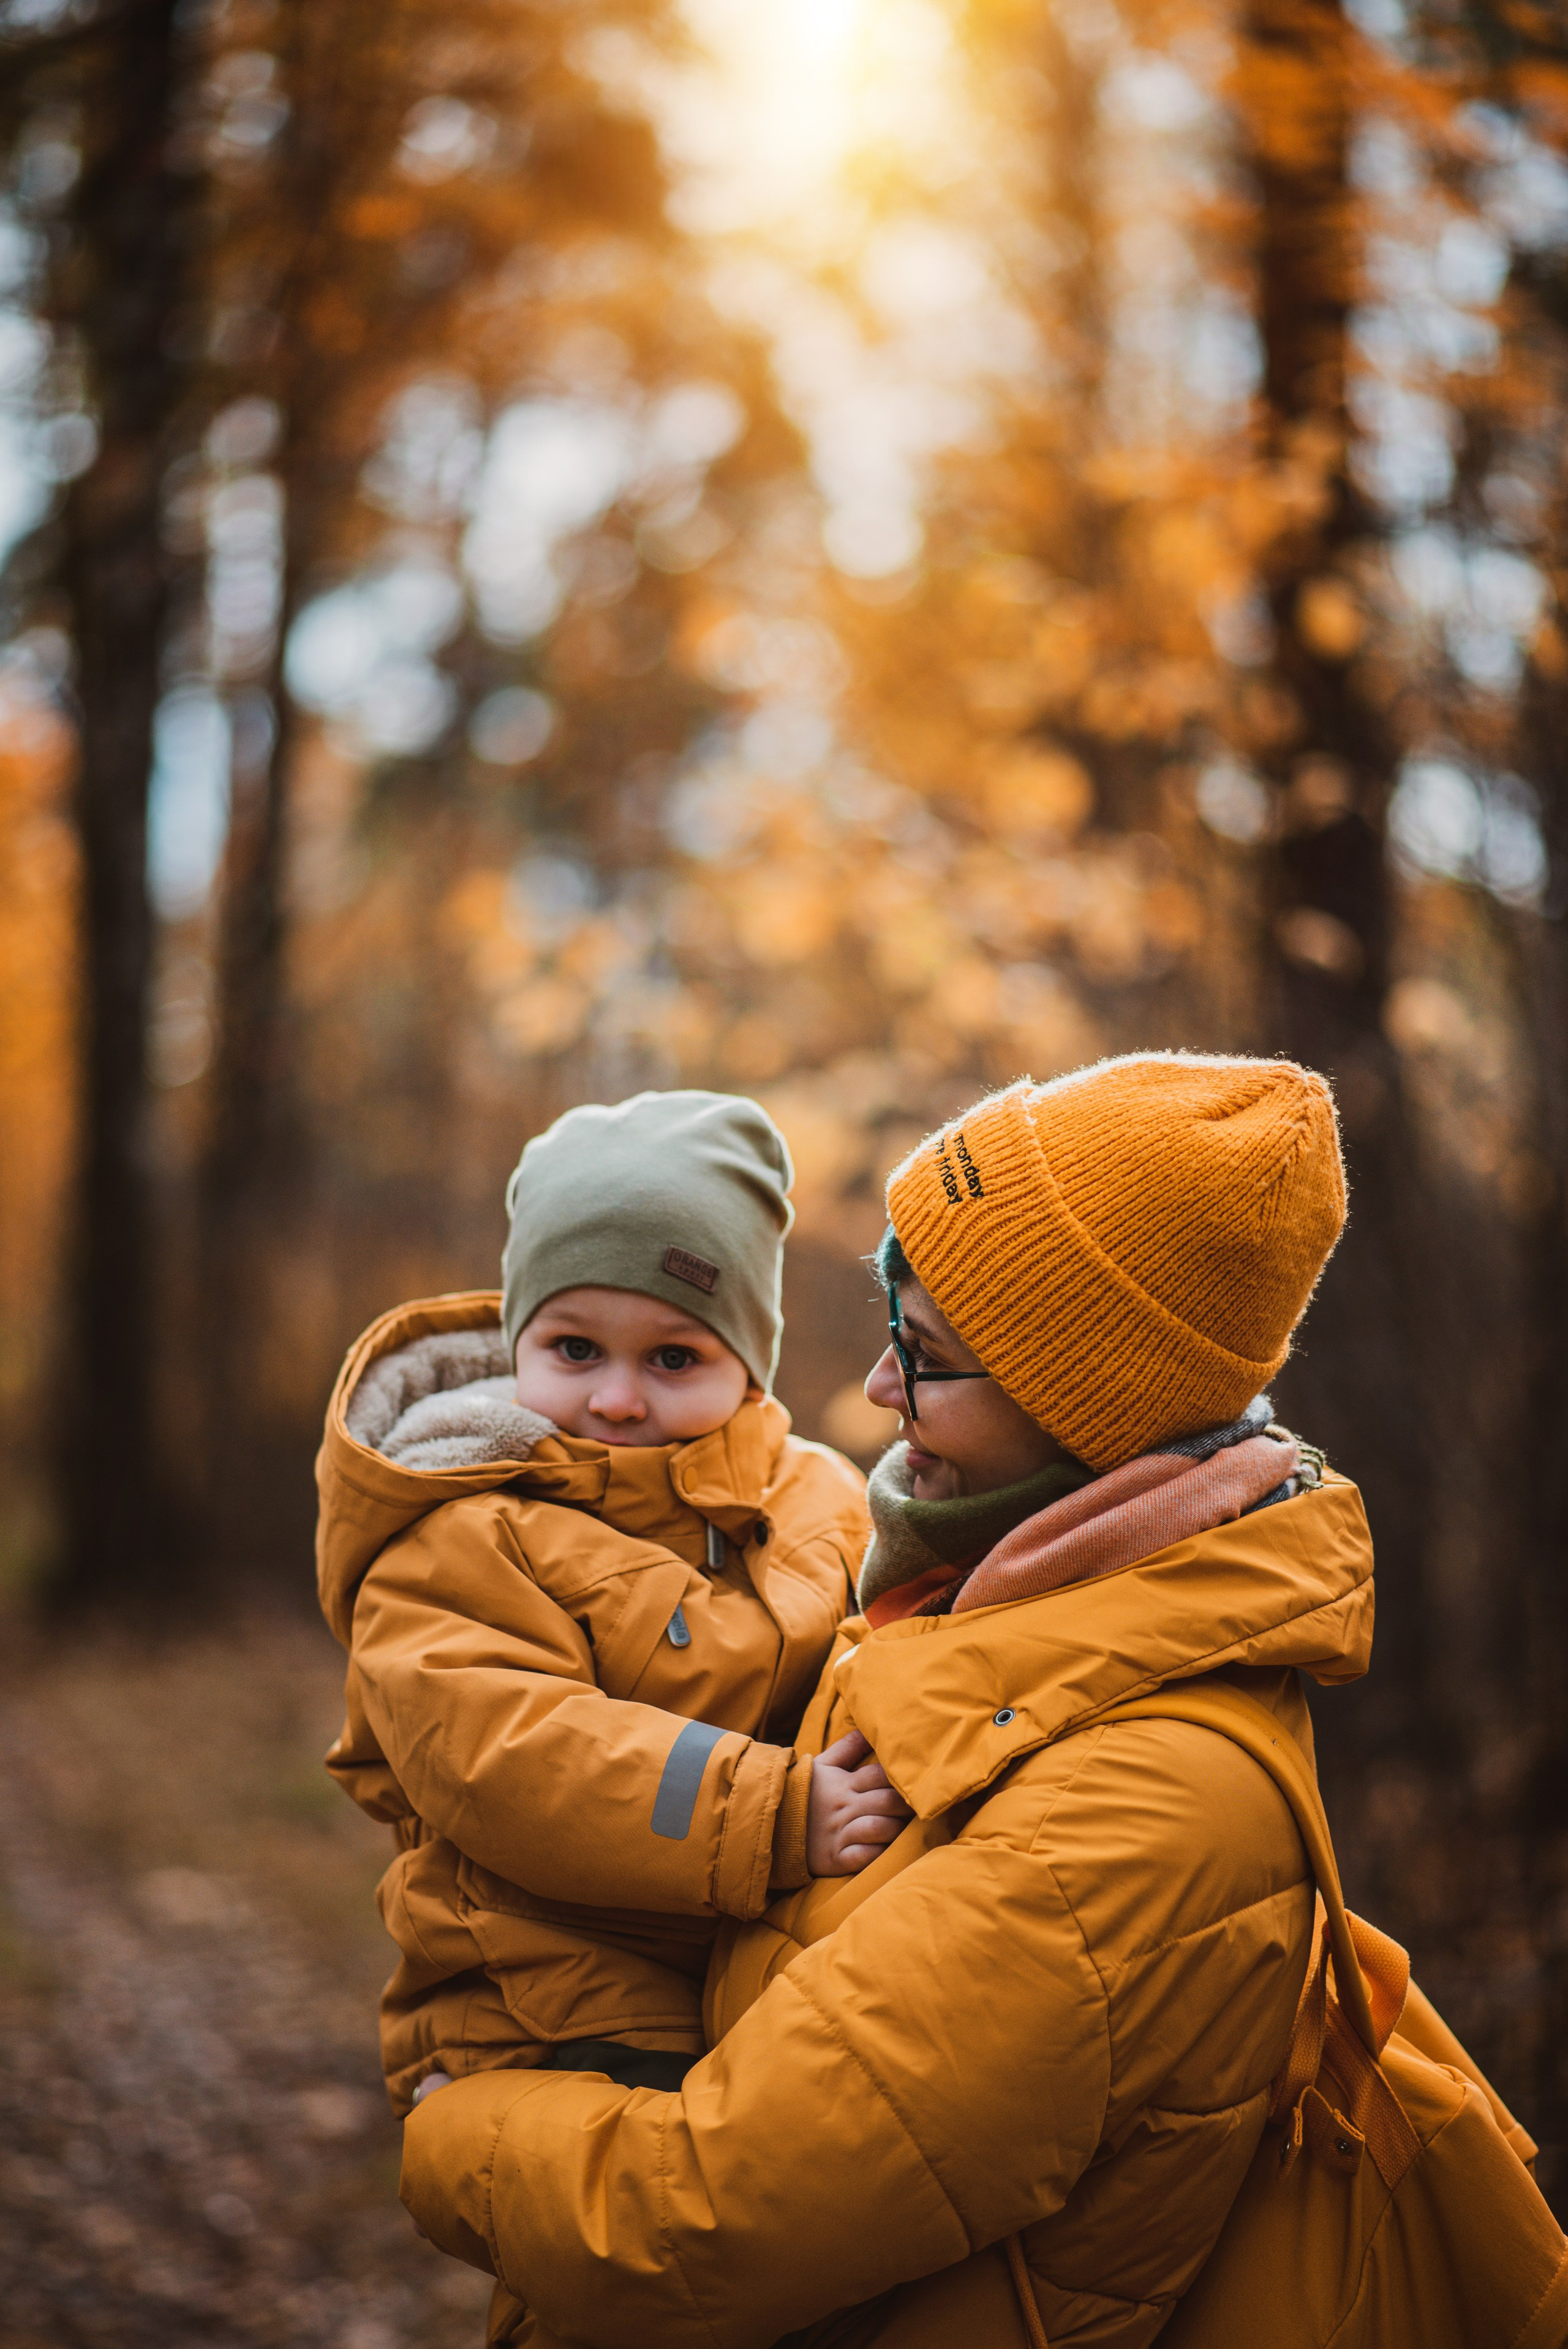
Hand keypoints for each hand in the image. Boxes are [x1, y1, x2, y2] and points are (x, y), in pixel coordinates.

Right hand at [805, 1729, 912, 1876]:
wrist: (771, 1824)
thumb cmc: (804, 1793)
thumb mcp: (822, 1765)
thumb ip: (848, 1747)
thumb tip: (869, 1728)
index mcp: (843, 1784)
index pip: (879, 1775)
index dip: (900, 1776)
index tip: (918, 1778)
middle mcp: (843, 1807)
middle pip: (885, 1801)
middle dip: (907, 1804)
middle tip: (921, 1806)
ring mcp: (839, 1834)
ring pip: (878, 1828)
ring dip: (896, 1828)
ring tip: (905, 1827)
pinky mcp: (834, 1858)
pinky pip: (863, 1857)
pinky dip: (878, 1854)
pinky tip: (887, 1850)